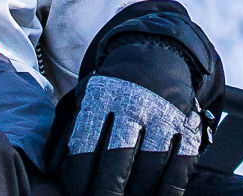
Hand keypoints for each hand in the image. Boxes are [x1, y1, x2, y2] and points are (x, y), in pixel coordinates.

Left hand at [55, 36, 201, 195]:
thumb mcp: (85, 100)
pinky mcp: (189, 127)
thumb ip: (67, 135)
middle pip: (116, 162)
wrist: (158, 60)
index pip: (84, 148)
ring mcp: (165, 115)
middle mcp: (134, 103)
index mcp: (101, 97)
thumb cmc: (113, 92)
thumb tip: (53, 174)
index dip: (78, 181)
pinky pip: (178, 170)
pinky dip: (166, 193)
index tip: (76, 195)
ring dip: (135, 195)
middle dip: (105, 192)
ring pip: (148, 168)